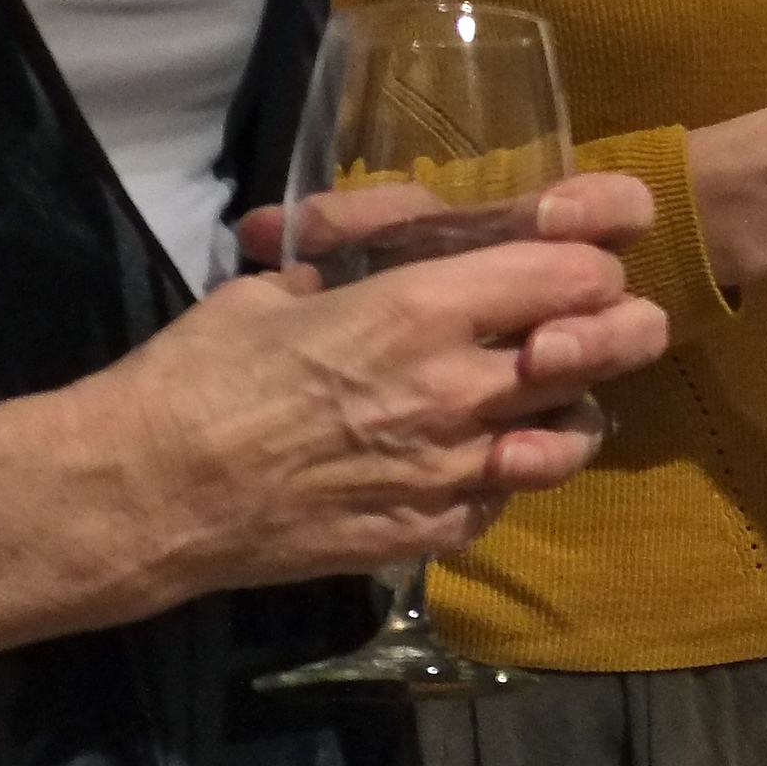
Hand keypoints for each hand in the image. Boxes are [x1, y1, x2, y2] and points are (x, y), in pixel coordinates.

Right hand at [0, 170, 671, 651]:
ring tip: (542, 397)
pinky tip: (474, 459)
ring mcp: (449, 474)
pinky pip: (503, 502)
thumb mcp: (283, 281)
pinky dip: (503, 477)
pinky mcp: (426, 537)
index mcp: (421, 311)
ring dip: (569, 410)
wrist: (144, 494)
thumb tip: (409, 228)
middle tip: (609, 320)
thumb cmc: (200, 371)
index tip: (588, 251)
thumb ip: (367, 247)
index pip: (576, 272)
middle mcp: (456, 393)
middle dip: (621, 328)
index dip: (596, 256)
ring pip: (571, 438)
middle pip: (604, 351)